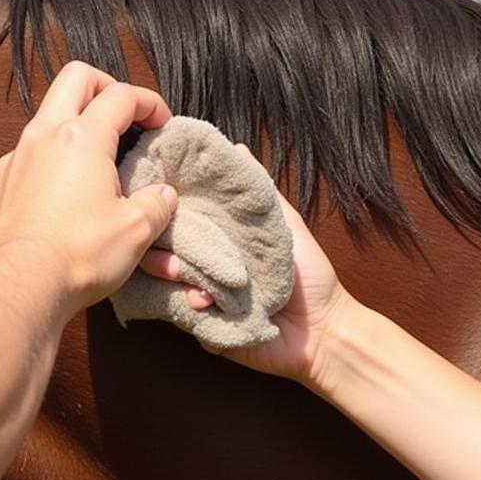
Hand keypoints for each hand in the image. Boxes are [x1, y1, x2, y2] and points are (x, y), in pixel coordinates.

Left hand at [0, 62, 176, 310]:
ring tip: (99, 155)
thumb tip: (163, 196)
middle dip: (106, 86)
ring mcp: (16, 158)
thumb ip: (156, 204)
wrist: (18, 286)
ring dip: (77, 122)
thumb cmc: (78, 255)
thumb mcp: (136, 230)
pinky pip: (29, 154)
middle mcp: (44, 136)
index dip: (149, 102)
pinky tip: (66, 189)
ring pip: (47, 115)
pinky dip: (53, 157)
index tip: (163, 123)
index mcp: (82, 138)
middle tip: (126, 113)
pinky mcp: (1, 184)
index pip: (122, 95)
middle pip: (76, 78)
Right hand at [141, 182, 353, 385]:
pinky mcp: (206, 329)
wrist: (324, 331)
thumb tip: (237, 149)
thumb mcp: (286, 226)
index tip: (156, 196)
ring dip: (171, 274)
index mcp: (223, 244)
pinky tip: (202, 300)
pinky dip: (187, 306)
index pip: (185, 223)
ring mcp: (203, 300)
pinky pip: (182, 316)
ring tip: (184, 273)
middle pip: (167, 253)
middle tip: (165, 242)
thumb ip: (261, 191)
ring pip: (166, 284)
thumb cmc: (311, 277)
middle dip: (162, 246)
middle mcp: (208, 270)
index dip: (169, 212)